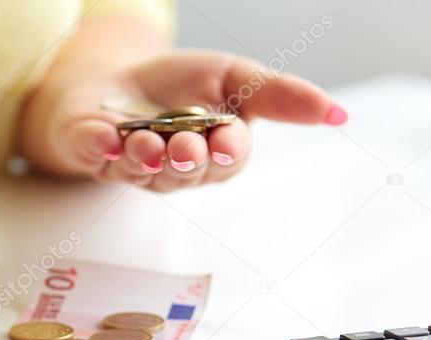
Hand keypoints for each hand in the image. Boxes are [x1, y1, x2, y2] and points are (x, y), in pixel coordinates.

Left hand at [19, 50, 346, 191]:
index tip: (226, 143)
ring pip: (141, 169)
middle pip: (185, 172)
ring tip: (148, 144)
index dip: (227, 153)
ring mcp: (129, 162)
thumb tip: (339, 115)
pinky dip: (99, 145)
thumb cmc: (178, 85)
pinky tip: (106, 137)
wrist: (116, 76)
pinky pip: (93, 153)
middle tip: (185, 145)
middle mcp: (172, 167)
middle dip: (186, 159)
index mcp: (212, 152)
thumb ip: (279, 96)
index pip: (227, 161)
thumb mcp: (234, 78)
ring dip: (145, 157)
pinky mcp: (90, 149)